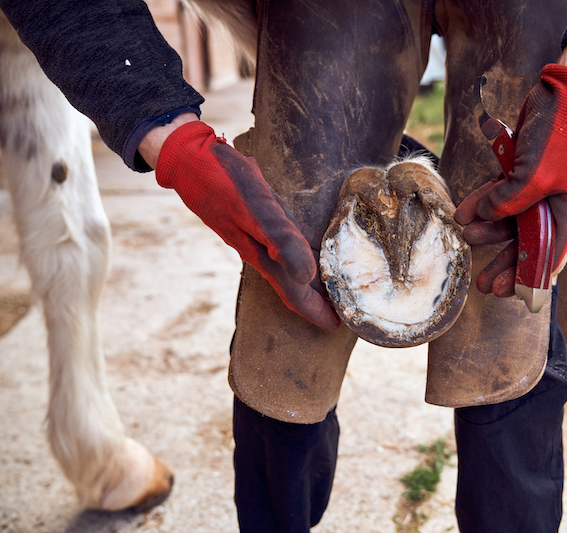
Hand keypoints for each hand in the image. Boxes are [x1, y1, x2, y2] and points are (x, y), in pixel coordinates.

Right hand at [154, 121, 339, 330]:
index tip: (335, 326)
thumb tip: (304, 276)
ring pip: (289, 264)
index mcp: (260, 250)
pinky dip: (305, 248)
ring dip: (312, 280)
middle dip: (316, 301)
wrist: (188, 157)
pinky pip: (286, 239)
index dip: (313, 310)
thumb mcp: (252, 206)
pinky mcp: (258, 215)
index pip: (291, 291)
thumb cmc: (220, 178)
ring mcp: (257, 232)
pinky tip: (319, 249)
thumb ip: (281, 239)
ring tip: (336, 289)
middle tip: (344, 315)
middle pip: (292, 283)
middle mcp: (260, 246)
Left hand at [455, 63, 566, 296]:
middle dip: (504, 262)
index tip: (504, 293)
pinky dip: (484, 201)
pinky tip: (464, 210)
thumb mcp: (534, 176)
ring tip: (464, 234)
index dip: (526, 278)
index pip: (548, 257)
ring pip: (511, 219)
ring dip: (487, 227)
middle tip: (481, 284)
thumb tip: (485, 218)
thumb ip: (508, 203)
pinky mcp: (525, 170)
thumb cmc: (562, 134)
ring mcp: (541, 187)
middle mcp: (557, 205)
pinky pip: (502, 194)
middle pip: (527, 244)